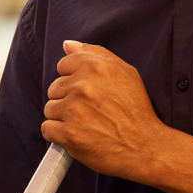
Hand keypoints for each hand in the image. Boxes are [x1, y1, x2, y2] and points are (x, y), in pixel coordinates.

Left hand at [43, 39, 167, 180]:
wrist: (145, 148)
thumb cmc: (136, 111)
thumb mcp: (125, 73)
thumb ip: (95, 54)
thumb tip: (67, 45)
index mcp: (96, 67)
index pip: (63, 65)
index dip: (74, 80)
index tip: (87, 93)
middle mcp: (83, 86)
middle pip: (54, 87)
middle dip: (68, 99)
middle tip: (90, 111)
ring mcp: (74, 110)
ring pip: (50, 108)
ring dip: (63, 118)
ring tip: (85, 124)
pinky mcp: (68, 134)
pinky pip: (47, 129)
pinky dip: (58, 135)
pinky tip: (77, 135)